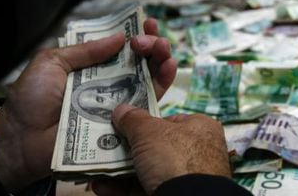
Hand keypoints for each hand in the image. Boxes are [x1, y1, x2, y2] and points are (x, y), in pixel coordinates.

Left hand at [0, 19, 174, 192]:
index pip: (121, 47)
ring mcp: (120, 102)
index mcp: (92, 67)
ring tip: (162, 46)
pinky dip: (163, 83)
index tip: (145, 21)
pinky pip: (150, 103)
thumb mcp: (52, 62)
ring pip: (151, 78)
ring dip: (162, 58)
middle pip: (141, 60)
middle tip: (149, 37)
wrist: (23, 138)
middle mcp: (110, 83)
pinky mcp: (127, 122)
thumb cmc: (31, 99)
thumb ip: (86, 50)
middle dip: (152, 43)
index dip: (137, 33)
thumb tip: (119, 37)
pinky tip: (169, 66)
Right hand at [93, 106, 230, 194]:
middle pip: (153, 148)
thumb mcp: (150, 132)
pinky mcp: (169, 194)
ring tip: (97, 170)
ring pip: (144, 171)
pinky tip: (102, 185)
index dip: (147, 122)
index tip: (123, 125)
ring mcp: (182, 177)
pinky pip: (141, 188)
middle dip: (126, 150)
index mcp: (200, 129)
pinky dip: (120, 188)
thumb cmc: (176, 158)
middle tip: (104, 148)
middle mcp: (195, 153)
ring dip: (117, 171)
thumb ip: (134, 120)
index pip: (171, 121)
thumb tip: (122, 110)